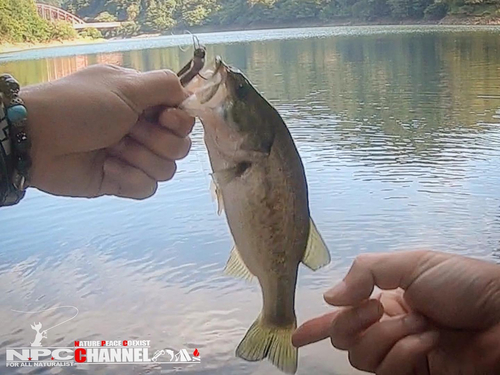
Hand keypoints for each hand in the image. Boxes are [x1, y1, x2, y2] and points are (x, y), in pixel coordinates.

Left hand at [21, 64, 194, 199]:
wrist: (38, 139)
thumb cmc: (81, 106)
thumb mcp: (125, 85)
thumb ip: (164, 85)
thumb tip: (189, 96)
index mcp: (145, 104)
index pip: (184, 118)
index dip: (180, 121)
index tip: (162, 117)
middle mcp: (143, 130)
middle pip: (180, 147)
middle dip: (156, 140)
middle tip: (128, 131)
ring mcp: (133, 158)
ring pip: (167, 170)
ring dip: (140, 158)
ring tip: (112, 149)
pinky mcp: (122, 181)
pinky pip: (147, 188)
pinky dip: (129, 178)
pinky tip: (107, 168)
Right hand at [292, 250, 499, 374]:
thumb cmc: (461, 283)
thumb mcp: (413, 263)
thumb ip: (366, 272)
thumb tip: (330, 298)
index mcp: (385, 299)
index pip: (344, 315)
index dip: (318, 325)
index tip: (297, 336)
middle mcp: (388, 328)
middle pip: (345, 338)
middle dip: (354, 322)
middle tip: (378, 308)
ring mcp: (401, 354)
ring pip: (362, 357)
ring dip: (389, 336)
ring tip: (420, 324)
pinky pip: (389, 371)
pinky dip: (406, 353)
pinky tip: (428, 341)